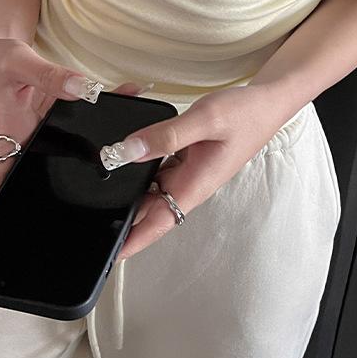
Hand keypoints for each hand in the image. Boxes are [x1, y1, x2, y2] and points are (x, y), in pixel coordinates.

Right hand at [0, 35, 147, 208]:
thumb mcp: (18, 65)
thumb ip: (50, 78)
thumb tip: (82, 90)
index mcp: (14, 136)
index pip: (4, 177)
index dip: (9, 202)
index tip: (19, 224)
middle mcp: (33, 139)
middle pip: (52, 168)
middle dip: (77, 179)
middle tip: (107, 186)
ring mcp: (49, 129)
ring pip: (77, 141)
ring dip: (103, 140)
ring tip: (133, 148)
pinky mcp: (62, 113)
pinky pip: (86, 114)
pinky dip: (106, 104)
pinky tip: (129, 96)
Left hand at [110, 83, 296, 259]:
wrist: (267, 103)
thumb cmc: (246, 115)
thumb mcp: (205, 120)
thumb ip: (166, 135)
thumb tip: (128, 150)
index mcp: (194, 186)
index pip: (156, 224)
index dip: (131, 241)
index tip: (108, 254)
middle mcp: (188, 184)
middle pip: (145, 206)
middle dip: (119, 206)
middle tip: (89, 206)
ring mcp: (186, 172)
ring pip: (148, 185)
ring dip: (128, 178)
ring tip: (104, 168)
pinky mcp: (185, 159)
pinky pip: (156, 165)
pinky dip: (141, 156)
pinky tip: (129, 146)